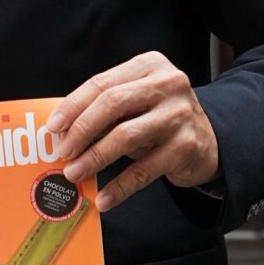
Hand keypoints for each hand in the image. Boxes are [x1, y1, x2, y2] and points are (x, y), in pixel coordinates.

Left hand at [46, 51, 218, 214]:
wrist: (210, 140)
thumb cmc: (160, 119)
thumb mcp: (137, 103)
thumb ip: (105, 108)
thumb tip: (61, 132)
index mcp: (149, 65)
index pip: (102, 83)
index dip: (73, 106)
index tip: (53, 127)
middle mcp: (168, 84)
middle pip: (112, 104)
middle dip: (81, 130)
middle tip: (62, 152)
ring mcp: (179, 114)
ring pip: (126, 135)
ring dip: (94, 158)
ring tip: (74, 174)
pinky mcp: (186, 145)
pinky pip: (144, 170)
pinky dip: (120, 186)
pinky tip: (104, 199)